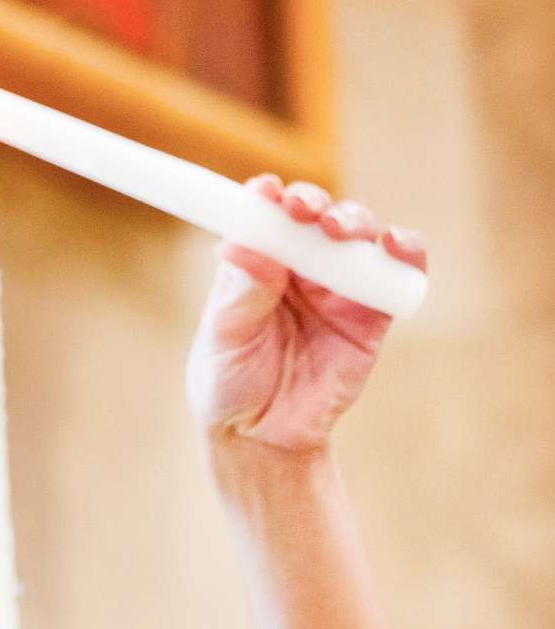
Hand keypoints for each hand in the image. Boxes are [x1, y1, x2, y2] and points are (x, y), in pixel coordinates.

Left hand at [186, 175, 427, 453]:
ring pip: (357, 236)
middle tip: (302, 209)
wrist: (264, 437)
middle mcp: (298, 266)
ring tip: (338, 230)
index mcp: (255, 263)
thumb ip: (238, 293)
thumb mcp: (224, 338)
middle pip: (316, 215)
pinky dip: (405, 252)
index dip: (268, 197)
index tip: (265, 191)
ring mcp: (339, 285)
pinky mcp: (374, 311)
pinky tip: (394, 245)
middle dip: (313, 204)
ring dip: (354, 222)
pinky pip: (398, 272)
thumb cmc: (229, 382)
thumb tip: (239, 242)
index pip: (266, 216)